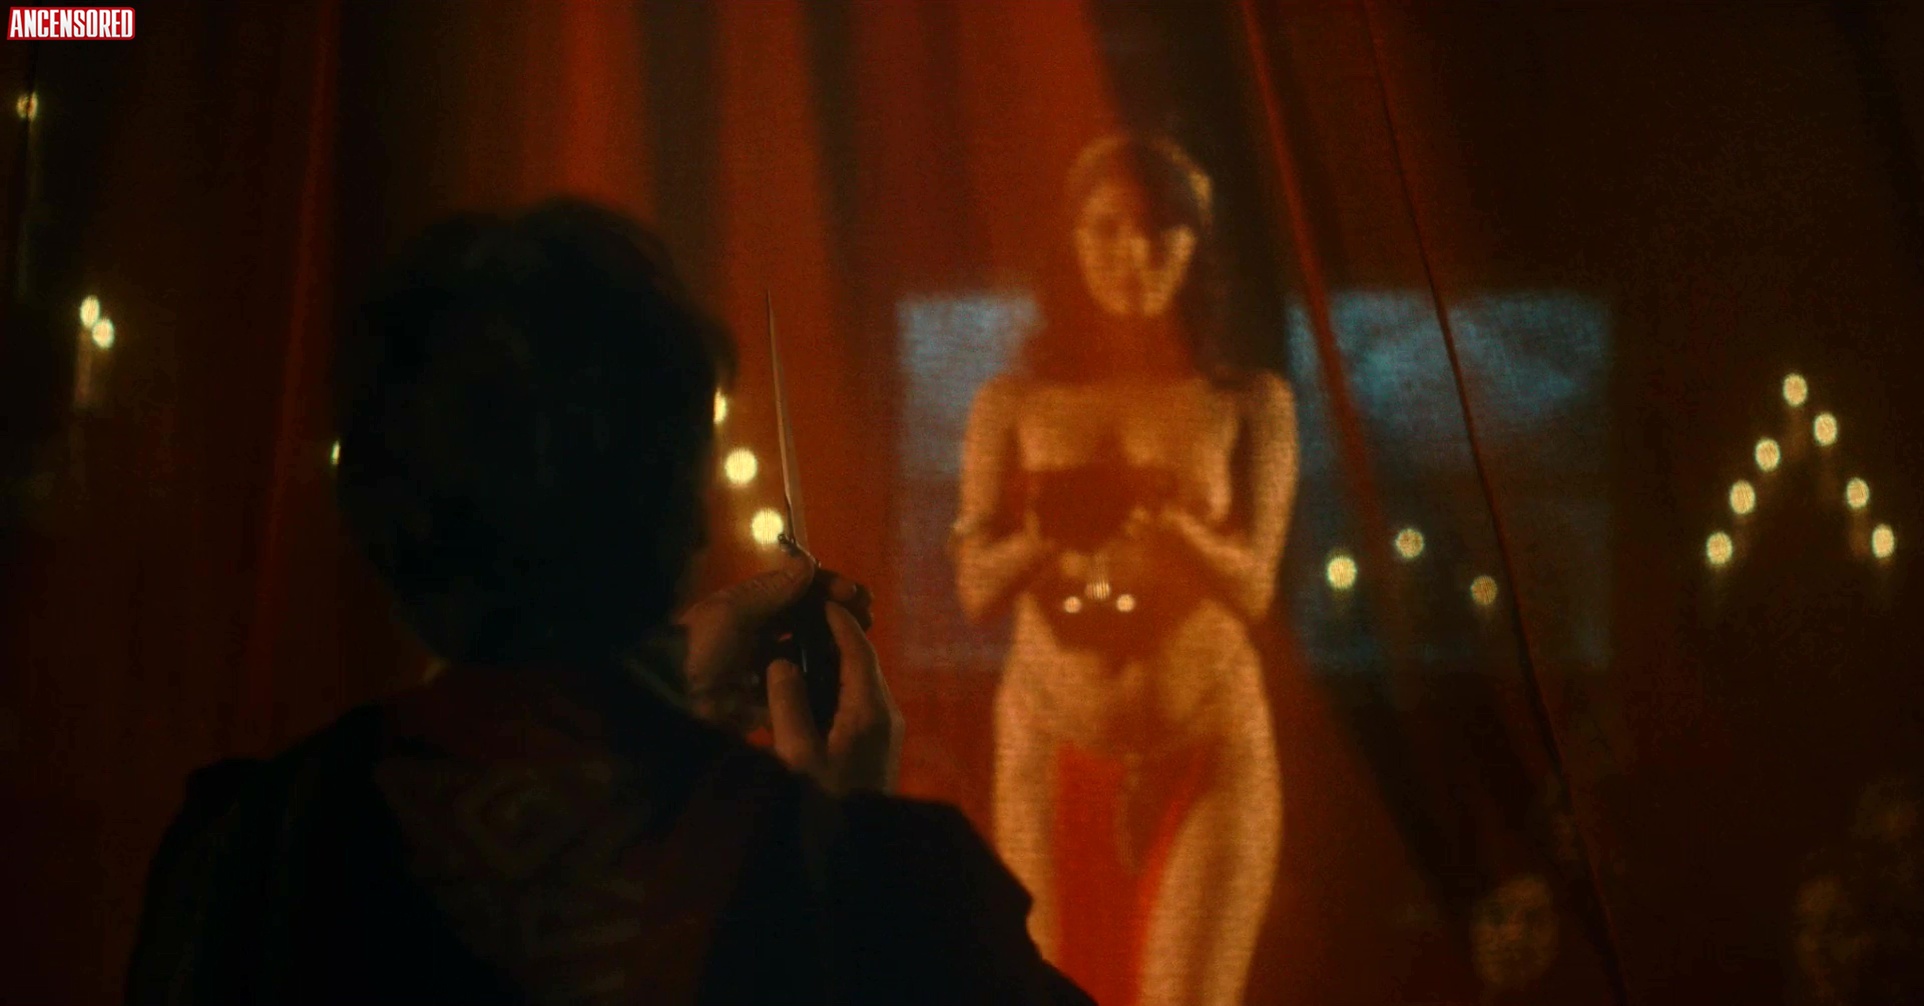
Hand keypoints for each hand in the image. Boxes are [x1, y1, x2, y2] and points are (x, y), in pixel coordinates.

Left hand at [677, 552, 872, 731]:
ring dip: (833, 649)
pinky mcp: (765, 700)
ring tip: (860, 651)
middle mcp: (760, 634)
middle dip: (837, 616)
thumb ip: (772, 591)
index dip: (827, 587)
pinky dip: (819, 684)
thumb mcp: (732, 612)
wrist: (670, 700)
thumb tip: (810, 564)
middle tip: (868, 620)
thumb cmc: (699, 648)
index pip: (796, 589)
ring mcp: (764, 667)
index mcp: (750, 607)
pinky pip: (798, 690)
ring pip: (807, 653)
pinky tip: (842, 684)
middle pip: (807, 619)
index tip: (857, 595)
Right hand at [766, 601, 903, 793]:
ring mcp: (885, 731)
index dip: (837, 620)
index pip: (858, 649)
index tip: (816, 597)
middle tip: (801, 614)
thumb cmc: (825, 805)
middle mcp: (886, 715)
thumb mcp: (797, 754)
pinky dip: (834, 687)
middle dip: (832, 637)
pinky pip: (857, 703)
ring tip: (798, 642)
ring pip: (859, 682)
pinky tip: (806, 687)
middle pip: (861, 662)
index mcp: (871, 710)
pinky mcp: (877, 746)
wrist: (857, 854)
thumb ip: (787, 703)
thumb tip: (780, 662)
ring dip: (831, 663)